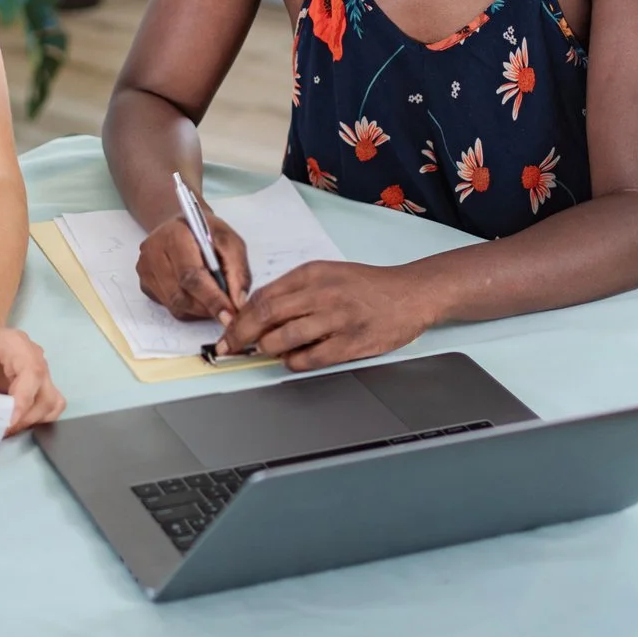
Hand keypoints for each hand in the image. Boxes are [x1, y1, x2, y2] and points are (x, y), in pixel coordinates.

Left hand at [0, 318, 66, 432]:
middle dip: (24, 418)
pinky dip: (34, 419)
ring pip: (50, 404)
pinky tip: (12, 423)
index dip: (23, 401)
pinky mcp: (39, 385)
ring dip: (30, 421)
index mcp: (17, 345)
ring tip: (3, 429)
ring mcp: (40, 372)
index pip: (32, 374)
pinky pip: (48, 406)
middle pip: (45, 394)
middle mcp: (36, 358)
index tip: (8, 422)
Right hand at [136, 210, 251, 322]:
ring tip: (215, 301)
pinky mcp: (144, 283)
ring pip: (174, 305)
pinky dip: (188, 309)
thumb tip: (238, 302)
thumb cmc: (206, 232)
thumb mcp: (229, 241)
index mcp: (174, 235)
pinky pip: (168, 306)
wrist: (181, 225)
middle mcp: (152, 252)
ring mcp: (145, 269)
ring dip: (199, 310)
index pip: (191, 274)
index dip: (211, 298)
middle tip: (227, 313)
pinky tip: (198, 296)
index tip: (229, 314)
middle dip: (207, 308)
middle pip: (180, 294)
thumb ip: (237, 270)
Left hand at [218, 261, 433, 370]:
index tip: (227, 328)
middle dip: (241, 334)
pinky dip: (293, 362)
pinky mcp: (351, 343)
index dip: (239, 315)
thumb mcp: (326, 274)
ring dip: (266, 349)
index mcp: (311, 274)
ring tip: (263, 351)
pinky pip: (311, 358)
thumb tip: (255, 310)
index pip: (263, 295)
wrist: (410, 294)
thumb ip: (293, 289)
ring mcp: (337, 319)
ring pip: (284, 338)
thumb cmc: (365, 286)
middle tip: (229, 346)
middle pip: (267, 315)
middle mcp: (322, 293)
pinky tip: (291, 360)